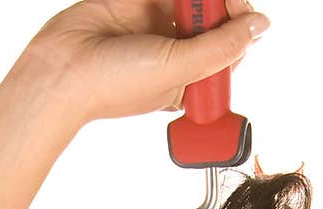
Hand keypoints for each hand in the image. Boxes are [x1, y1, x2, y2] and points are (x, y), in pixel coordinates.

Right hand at [26, 0, 269, 124]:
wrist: (63, 68)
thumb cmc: (114, 85)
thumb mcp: (179, 71)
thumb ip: (221, 47)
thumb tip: (259, 26)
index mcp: (190, 79)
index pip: (230, 46)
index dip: (239, 24)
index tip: (236, 10)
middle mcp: (177, 50)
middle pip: (216, 17)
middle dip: (221, 3)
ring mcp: (158, 23)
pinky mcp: (139, 1)